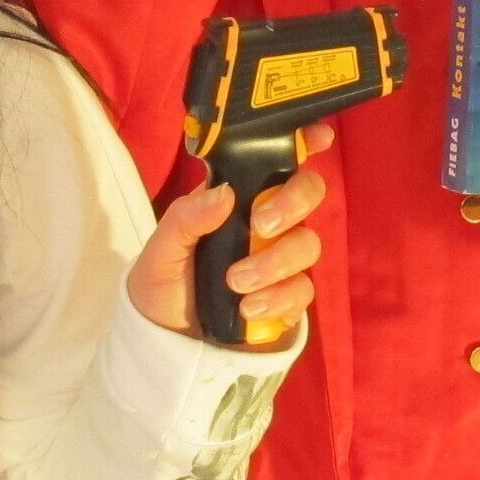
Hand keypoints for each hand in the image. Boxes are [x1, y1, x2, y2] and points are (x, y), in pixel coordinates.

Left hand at [127, 122, 333, 339]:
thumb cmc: (163, 284)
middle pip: (308, 193)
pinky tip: (248, 308)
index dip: (305, 141)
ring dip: (274, 263)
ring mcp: (282, 259)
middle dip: (292, 204)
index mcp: (238, 198)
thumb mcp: (161, 250)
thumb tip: (225, 195)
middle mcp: (268, 222)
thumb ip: (186, 219)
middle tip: (261, 225)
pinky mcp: (289, 297)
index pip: (276, 159)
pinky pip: (303, 290)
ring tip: (236, 283)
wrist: (168, 344)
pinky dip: (278, 298)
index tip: (318, 136)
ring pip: (308, 244)